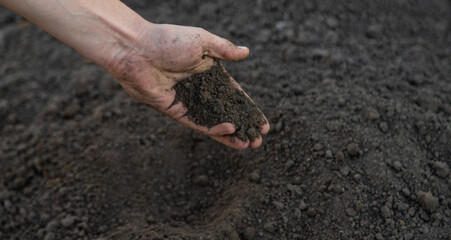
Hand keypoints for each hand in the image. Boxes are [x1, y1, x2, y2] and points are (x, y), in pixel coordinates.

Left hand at [107, 24, 269, 149]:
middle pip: (227, 113)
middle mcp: (200, 90)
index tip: (263, 122)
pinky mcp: (176, 111)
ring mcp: (188, 102)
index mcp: (209, 73)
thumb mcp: (202, 40)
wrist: (137, 50)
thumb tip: (247, 52)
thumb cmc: (168, 40)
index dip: (248, 109)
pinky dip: (214, 130)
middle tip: (259, 139)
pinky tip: (230, 133)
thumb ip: (225, 49)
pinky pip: (198, 124)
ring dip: (231, 135)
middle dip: (244, 126)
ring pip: (214, 123)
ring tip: (249, 144)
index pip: (234, 96)